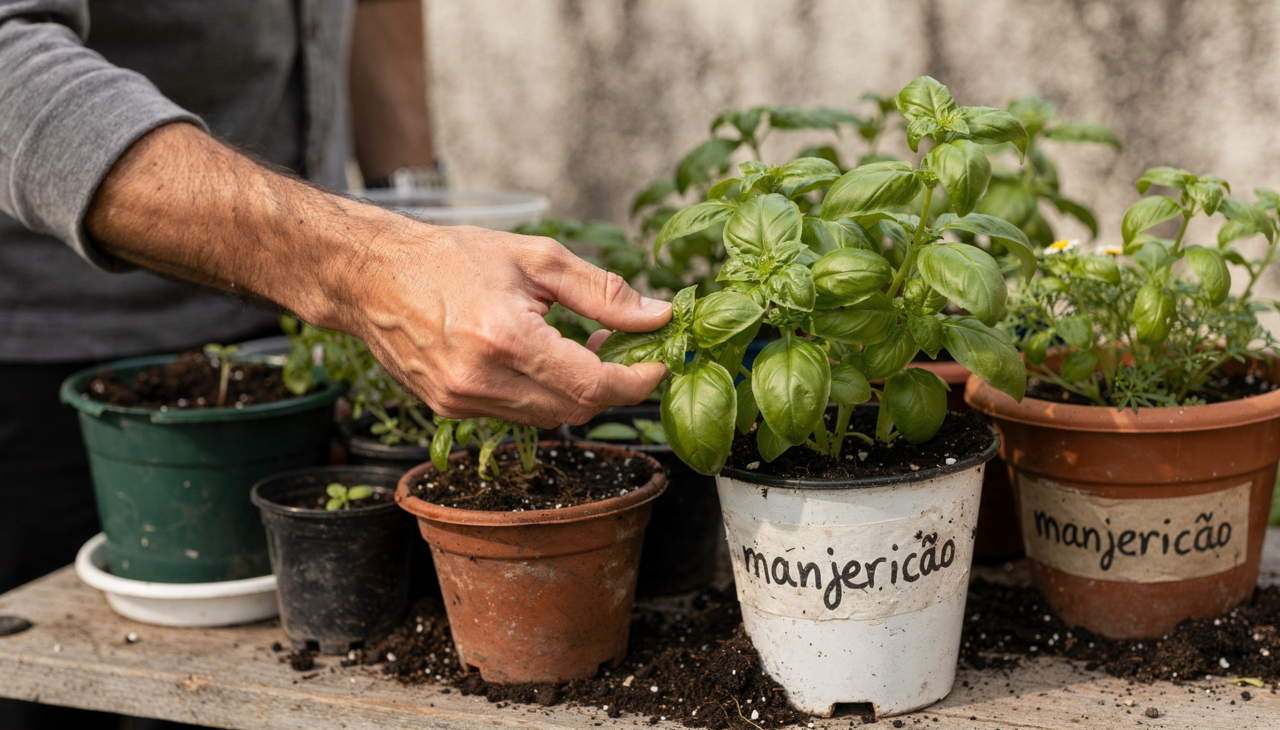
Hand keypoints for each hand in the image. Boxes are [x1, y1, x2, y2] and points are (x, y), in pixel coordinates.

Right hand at [86, 123, 669, 427]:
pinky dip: (543, 393)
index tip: (658, 361)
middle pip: (576, 408)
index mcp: (505, 338)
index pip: (594, 386)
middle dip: (611, 384)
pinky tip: (541, 357)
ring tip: (579, 345)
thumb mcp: (536, 258)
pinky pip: (518, 414)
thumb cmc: (450, 258)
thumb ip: (602, 292)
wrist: (371, 277)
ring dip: (577, 390)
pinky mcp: (451, 411)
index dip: (636, 381)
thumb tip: (658, 315)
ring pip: (549, 417)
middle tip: (624, 346)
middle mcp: (482, 381)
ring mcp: (463, 403)